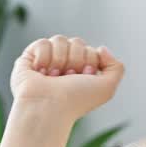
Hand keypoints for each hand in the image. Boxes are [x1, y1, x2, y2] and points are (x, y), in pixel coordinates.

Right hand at [10, 35, 124, 121]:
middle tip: (68, 78)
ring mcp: (47, 61)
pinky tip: (41, 73)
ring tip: (53, 77)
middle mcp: (65, 65)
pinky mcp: (29, 58)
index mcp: (81, 71)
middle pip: (77, 42)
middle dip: (75, 60)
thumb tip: (101, 48)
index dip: (89, 62)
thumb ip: (116, 67)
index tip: (83, 78)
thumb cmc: (76, 100)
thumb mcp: (107, 88)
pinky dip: (44, 58)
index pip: (90, 50)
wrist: (49, 106)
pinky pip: (42, 42)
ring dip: (60, 60)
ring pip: (59, 40)